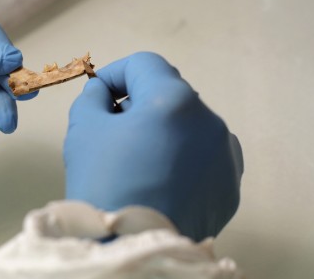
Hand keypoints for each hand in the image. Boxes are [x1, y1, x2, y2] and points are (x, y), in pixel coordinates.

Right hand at [64, 52, 242, 240]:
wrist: (131, 248)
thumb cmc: (104, 184)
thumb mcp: (83, 129)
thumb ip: (93, 97)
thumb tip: (105, 94)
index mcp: (174, 99)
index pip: (144, 64)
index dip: (116, 73)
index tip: (99, 93)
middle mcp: (210, 121)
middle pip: (168, 94)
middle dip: (138, 104)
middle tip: (112, 130)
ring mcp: (225, 155)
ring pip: (188, 126)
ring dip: (163, 130)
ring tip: (138, 160)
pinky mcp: (230, 185)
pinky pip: (203, 157)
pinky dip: (182, 158)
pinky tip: (160, 181)